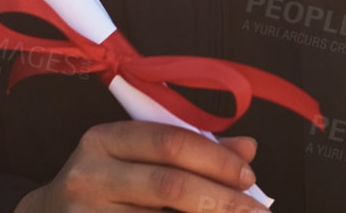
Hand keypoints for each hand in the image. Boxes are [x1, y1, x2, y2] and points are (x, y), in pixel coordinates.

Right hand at [14, 122, 263, 212]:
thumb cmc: (106, 185)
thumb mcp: (137, 157)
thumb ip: (190, 150)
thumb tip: (248, 149)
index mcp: (104, 139)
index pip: (170, 141)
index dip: (216, 159)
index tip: (249, 177)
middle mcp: (88, 175)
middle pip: (169, 185)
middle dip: (221, 200)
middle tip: (257, 212)